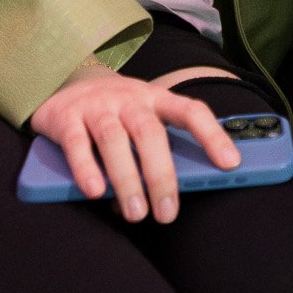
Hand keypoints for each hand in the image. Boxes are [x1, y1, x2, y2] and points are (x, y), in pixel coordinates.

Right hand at [28, 59, 238, 223]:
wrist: (62, 79)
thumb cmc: (113, 110)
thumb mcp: (139, 118)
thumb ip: (154, 148)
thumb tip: (163, 196)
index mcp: (154, 98)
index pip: (190, 111)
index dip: (212, 135)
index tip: (230, 164)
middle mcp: (128, 98)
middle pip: (150, 132)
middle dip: (161, 175)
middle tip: (167, 214)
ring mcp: (96, 105)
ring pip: (114, 139)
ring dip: (127, 178)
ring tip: (136, 213)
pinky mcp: (64, 116)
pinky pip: (76, 143)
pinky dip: (86, 168)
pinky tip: (95, 191)